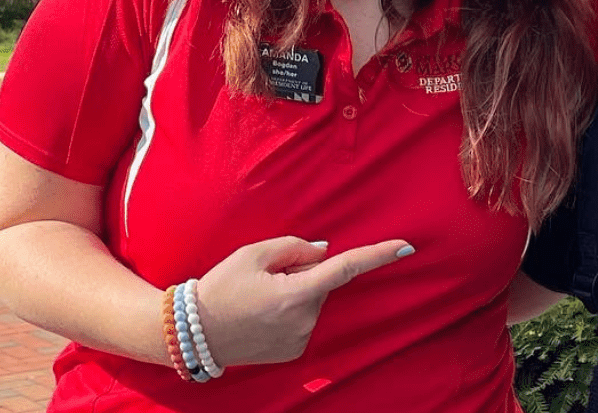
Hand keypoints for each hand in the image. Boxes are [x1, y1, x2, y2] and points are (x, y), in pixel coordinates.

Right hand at [194, 236, 412, 365]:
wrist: (191, 333)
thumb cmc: (220, 287)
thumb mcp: (253, 254)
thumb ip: (295, 247)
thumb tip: (324, 252)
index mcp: (296, 294)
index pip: (345, 268)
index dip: (378, 255)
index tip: (406, 247)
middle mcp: (304, 321)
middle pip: (322, 282)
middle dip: (303, 272)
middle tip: (266, 276)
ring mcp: (300, 339)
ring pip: (312, 300)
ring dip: (295, 292)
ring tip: (257, 298)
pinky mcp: (294, 351)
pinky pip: (303, 319)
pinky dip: (289, 310)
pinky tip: (261, 314)